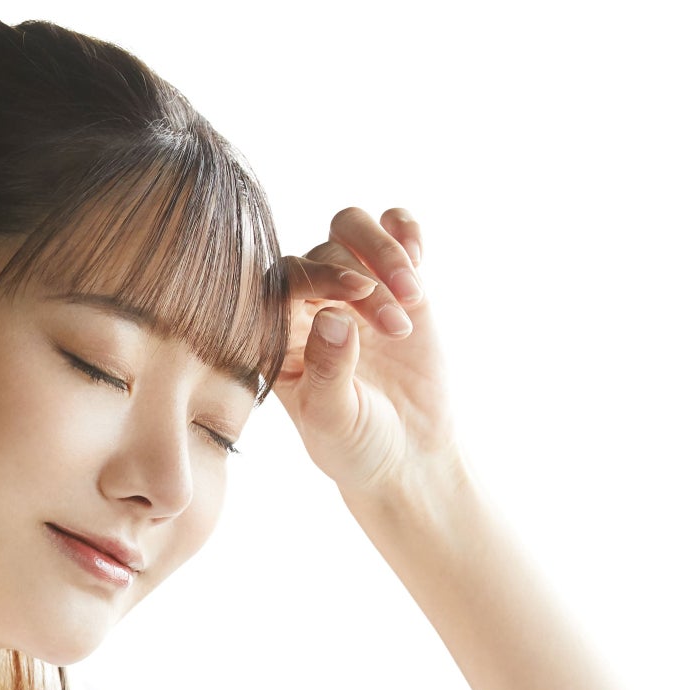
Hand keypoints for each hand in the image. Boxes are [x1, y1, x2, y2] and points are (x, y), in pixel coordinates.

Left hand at [269, 206, 466, 502]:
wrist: (406, 453)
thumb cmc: (356, 444)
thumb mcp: (336, 419)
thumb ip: (327, 371)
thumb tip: (330, 316)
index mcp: (278, 337)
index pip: (281, 283)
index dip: (317, 277)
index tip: (359, 294)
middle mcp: (307, 305)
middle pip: (319, 252)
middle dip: (360, 278)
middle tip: (394, 322)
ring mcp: (351, 289)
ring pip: (350, 230)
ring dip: (384, 253)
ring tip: (414, 300)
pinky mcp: (395, 282)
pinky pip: (391, 229)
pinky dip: (405, 229)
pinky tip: (419, 259)